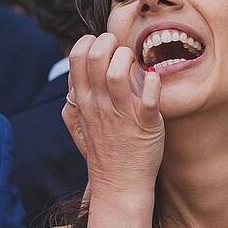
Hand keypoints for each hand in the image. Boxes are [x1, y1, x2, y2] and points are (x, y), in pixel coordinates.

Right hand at [64, 33, 162, 203]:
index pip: (77, 55)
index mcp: (83, 100)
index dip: (91, 41)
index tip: (104, 48)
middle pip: (95, 57)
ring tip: (136, 63)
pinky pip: (149, 100)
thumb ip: (74, 96)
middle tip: (121, 50)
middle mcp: (99, 104)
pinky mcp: (145, 125)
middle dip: (110, 43)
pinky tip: (153, 78)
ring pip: (117, 73)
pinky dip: (153, 84)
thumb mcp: (78, 123)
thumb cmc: (103, 149)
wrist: (119, 185)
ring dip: (128, 58)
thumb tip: (75, 71)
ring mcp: (121, 114)